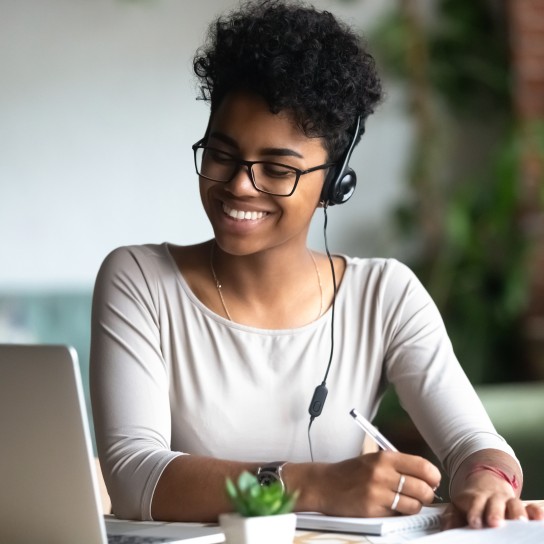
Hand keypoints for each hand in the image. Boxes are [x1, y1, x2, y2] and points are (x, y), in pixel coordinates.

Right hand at [316, 451, 440, 517]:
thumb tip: (427, 477)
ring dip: (415, 506)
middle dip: (427, 494)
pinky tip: (391, 508)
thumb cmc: (351, 472)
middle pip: (422, 488)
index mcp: (384, 457)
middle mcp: (382, 473)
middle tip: (423, 495)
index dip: (433, 476)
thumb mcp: (373, 460)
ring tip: (406, 502)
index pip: (423, 466)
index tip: (433, 480)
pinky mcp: (372, 510)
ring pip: (414, 505)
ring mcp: (377, 493)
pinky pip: (398, 515)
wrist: (325, 484)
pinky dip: (399, 514)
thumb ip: (398, 466)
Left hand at [443, 469, 543, 528]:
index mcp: (476, 498)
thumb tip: (448, 529)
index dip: (475, 512)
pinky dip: (536, 512)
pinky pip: (531, 507)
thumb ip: (452, 517)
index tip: (474, 522)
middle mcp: (493, 499)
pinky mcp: (522, 507)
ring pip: (514, 504)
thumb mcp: (458, 506)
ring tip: (520, 523)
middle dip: (495, 512)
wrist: (485, 482)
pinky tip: (539, 519)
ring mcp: (508, 502)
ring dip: (517, 513)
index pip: (475, 504)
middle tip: (495, 523)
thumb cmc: (472, 501)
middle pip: (495, 503)